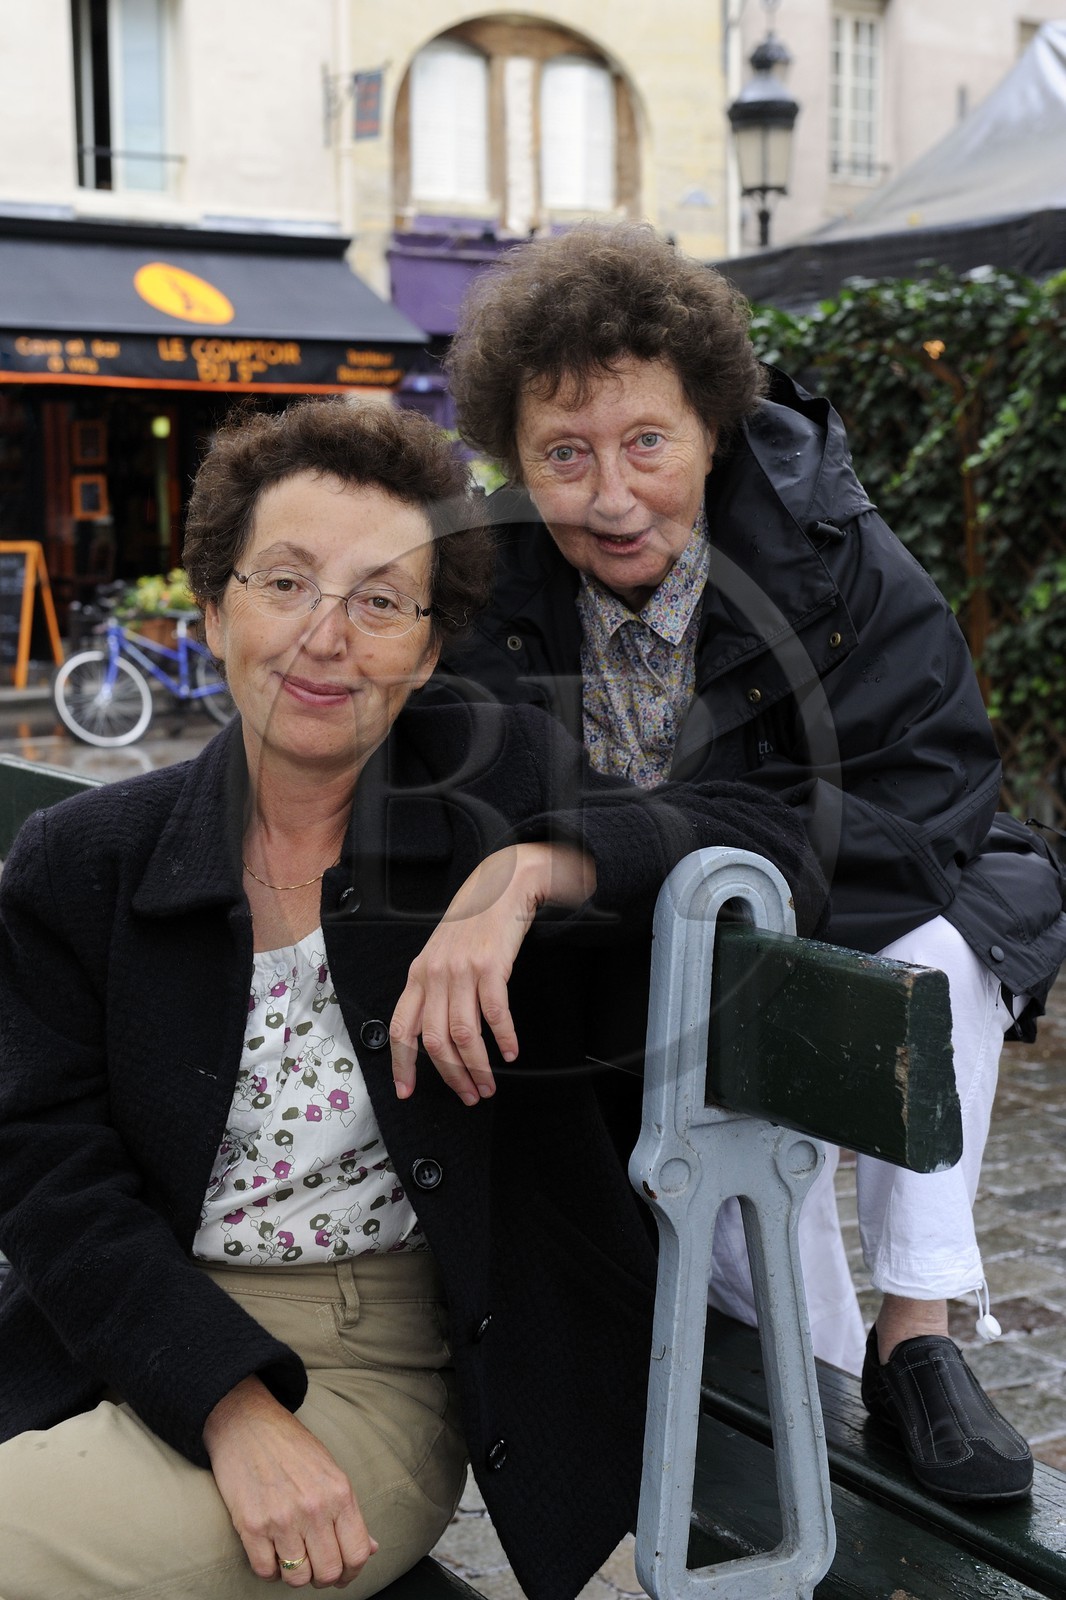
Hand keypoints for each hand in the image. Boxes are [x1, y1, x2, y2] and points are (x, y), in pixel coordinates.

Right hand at [204, 1375, 376, 1588]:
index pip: (357, 1553)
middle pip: (328, 1572)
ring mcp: (282, 1519)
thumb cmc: (292, 1447)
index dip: (351, 1573)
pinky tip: (270, 1551)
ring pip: (297, 1578)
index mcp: (339, 1493)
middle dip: (322, 1577)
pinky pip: (265, 1572)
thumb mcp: (331, 1471)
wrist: (247, 1423)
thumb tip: (371, 1549)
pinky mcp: (251, 1526)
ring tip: (291, 1556)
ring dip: (295, 1574)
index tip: (342, 1574)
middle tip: (314, 1566)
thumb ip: (350, 1512)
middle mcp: (314, 1508)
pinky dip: (269, 1570)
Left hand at [391, 843, 595, 1104]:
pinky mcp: (490, 966)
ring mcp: (461, 970)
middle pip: (436, 1042)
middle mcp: (435, 974)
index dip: (402, 1064)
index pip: (402, 1029)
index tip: (407, 1092)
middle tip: (468, 1095)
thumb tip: (434, 1034)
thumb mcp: (441, 954)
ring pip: (464, 1035)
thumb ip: (434, 989)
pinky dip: (504, 1039)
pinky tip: (511, 1053)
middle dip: (452, 1077)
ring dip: (478, 1068)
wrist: (500, 883)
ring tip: (489, 1084)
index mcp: (418, 974)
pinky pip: (495, 1014)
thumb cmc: (473, 921)